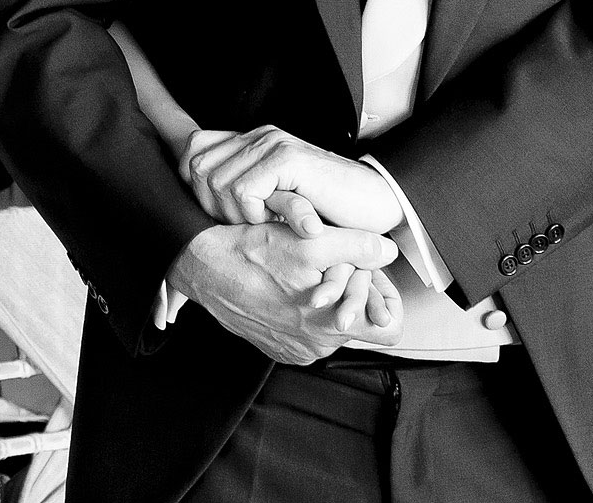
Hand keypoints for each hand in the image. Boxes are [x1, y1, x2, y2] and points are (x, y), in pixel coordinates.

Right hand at [168, 220, 402, 363]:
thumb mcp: (309, 242)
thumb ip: (358, 247)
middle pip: (358, 323)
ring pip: (329, 327)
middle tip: (332, 265)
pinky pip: (304, 332)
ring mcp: (295, 350)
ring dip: (325, 301)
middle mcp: (317, 346)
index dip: (385, 300)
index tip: (369, 278)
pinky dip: (301, 310)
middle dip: (350, 294)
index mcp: (333, 326)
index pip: (390, 328)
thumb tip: (388, 252)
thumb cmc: (253, 253)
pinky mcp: (275, 347)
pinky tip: (286, 286)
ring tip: (304, 272)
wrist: (202, 267)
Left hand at [183, 125, 403, 234]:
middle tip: (246, 224)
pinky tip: (277, 219)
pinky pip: (244, 190)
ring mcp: (273, 143)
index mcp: (250, 140)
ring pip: (217, 181)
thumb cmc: (325, 208)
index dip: (197, 187)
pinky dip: (254, 213)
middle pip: (198, 168)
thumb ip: (240, 189)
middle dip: (213, 205)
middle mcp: (258, 135)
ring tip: (266, 222)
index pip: (192, 150)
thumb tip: (195, 195)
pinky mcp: (288, 159)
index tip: (222, 213)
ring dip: (236, 213)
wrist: (373, 203)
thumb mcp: (273, 198)